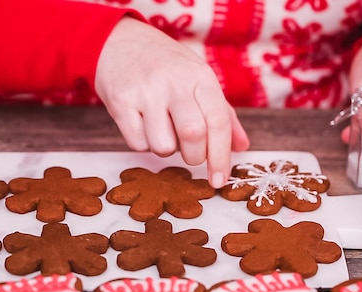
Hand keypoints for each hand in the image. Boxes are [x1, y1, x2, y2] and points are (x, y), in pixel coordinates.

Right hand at [94, 17, 249, 187]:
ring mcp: (145, 93)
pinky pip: (137, 144)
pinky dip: (143, 143)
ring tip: (162, 130)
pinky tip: (143, 124)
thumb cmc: (166, 65)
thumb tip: (241, 146)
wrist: (120, 41)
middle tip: (189, 152)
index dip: (221, 157)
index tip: (219, 180)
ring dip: (166, 149)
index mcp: (199, 77)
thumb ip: (222, 113)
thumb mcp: (198, 77)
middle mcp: (174, 83)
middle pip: (193, 136)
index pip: (218, 122)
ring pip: (163, 146)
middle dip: (194, 156)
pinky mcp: (120, 103)